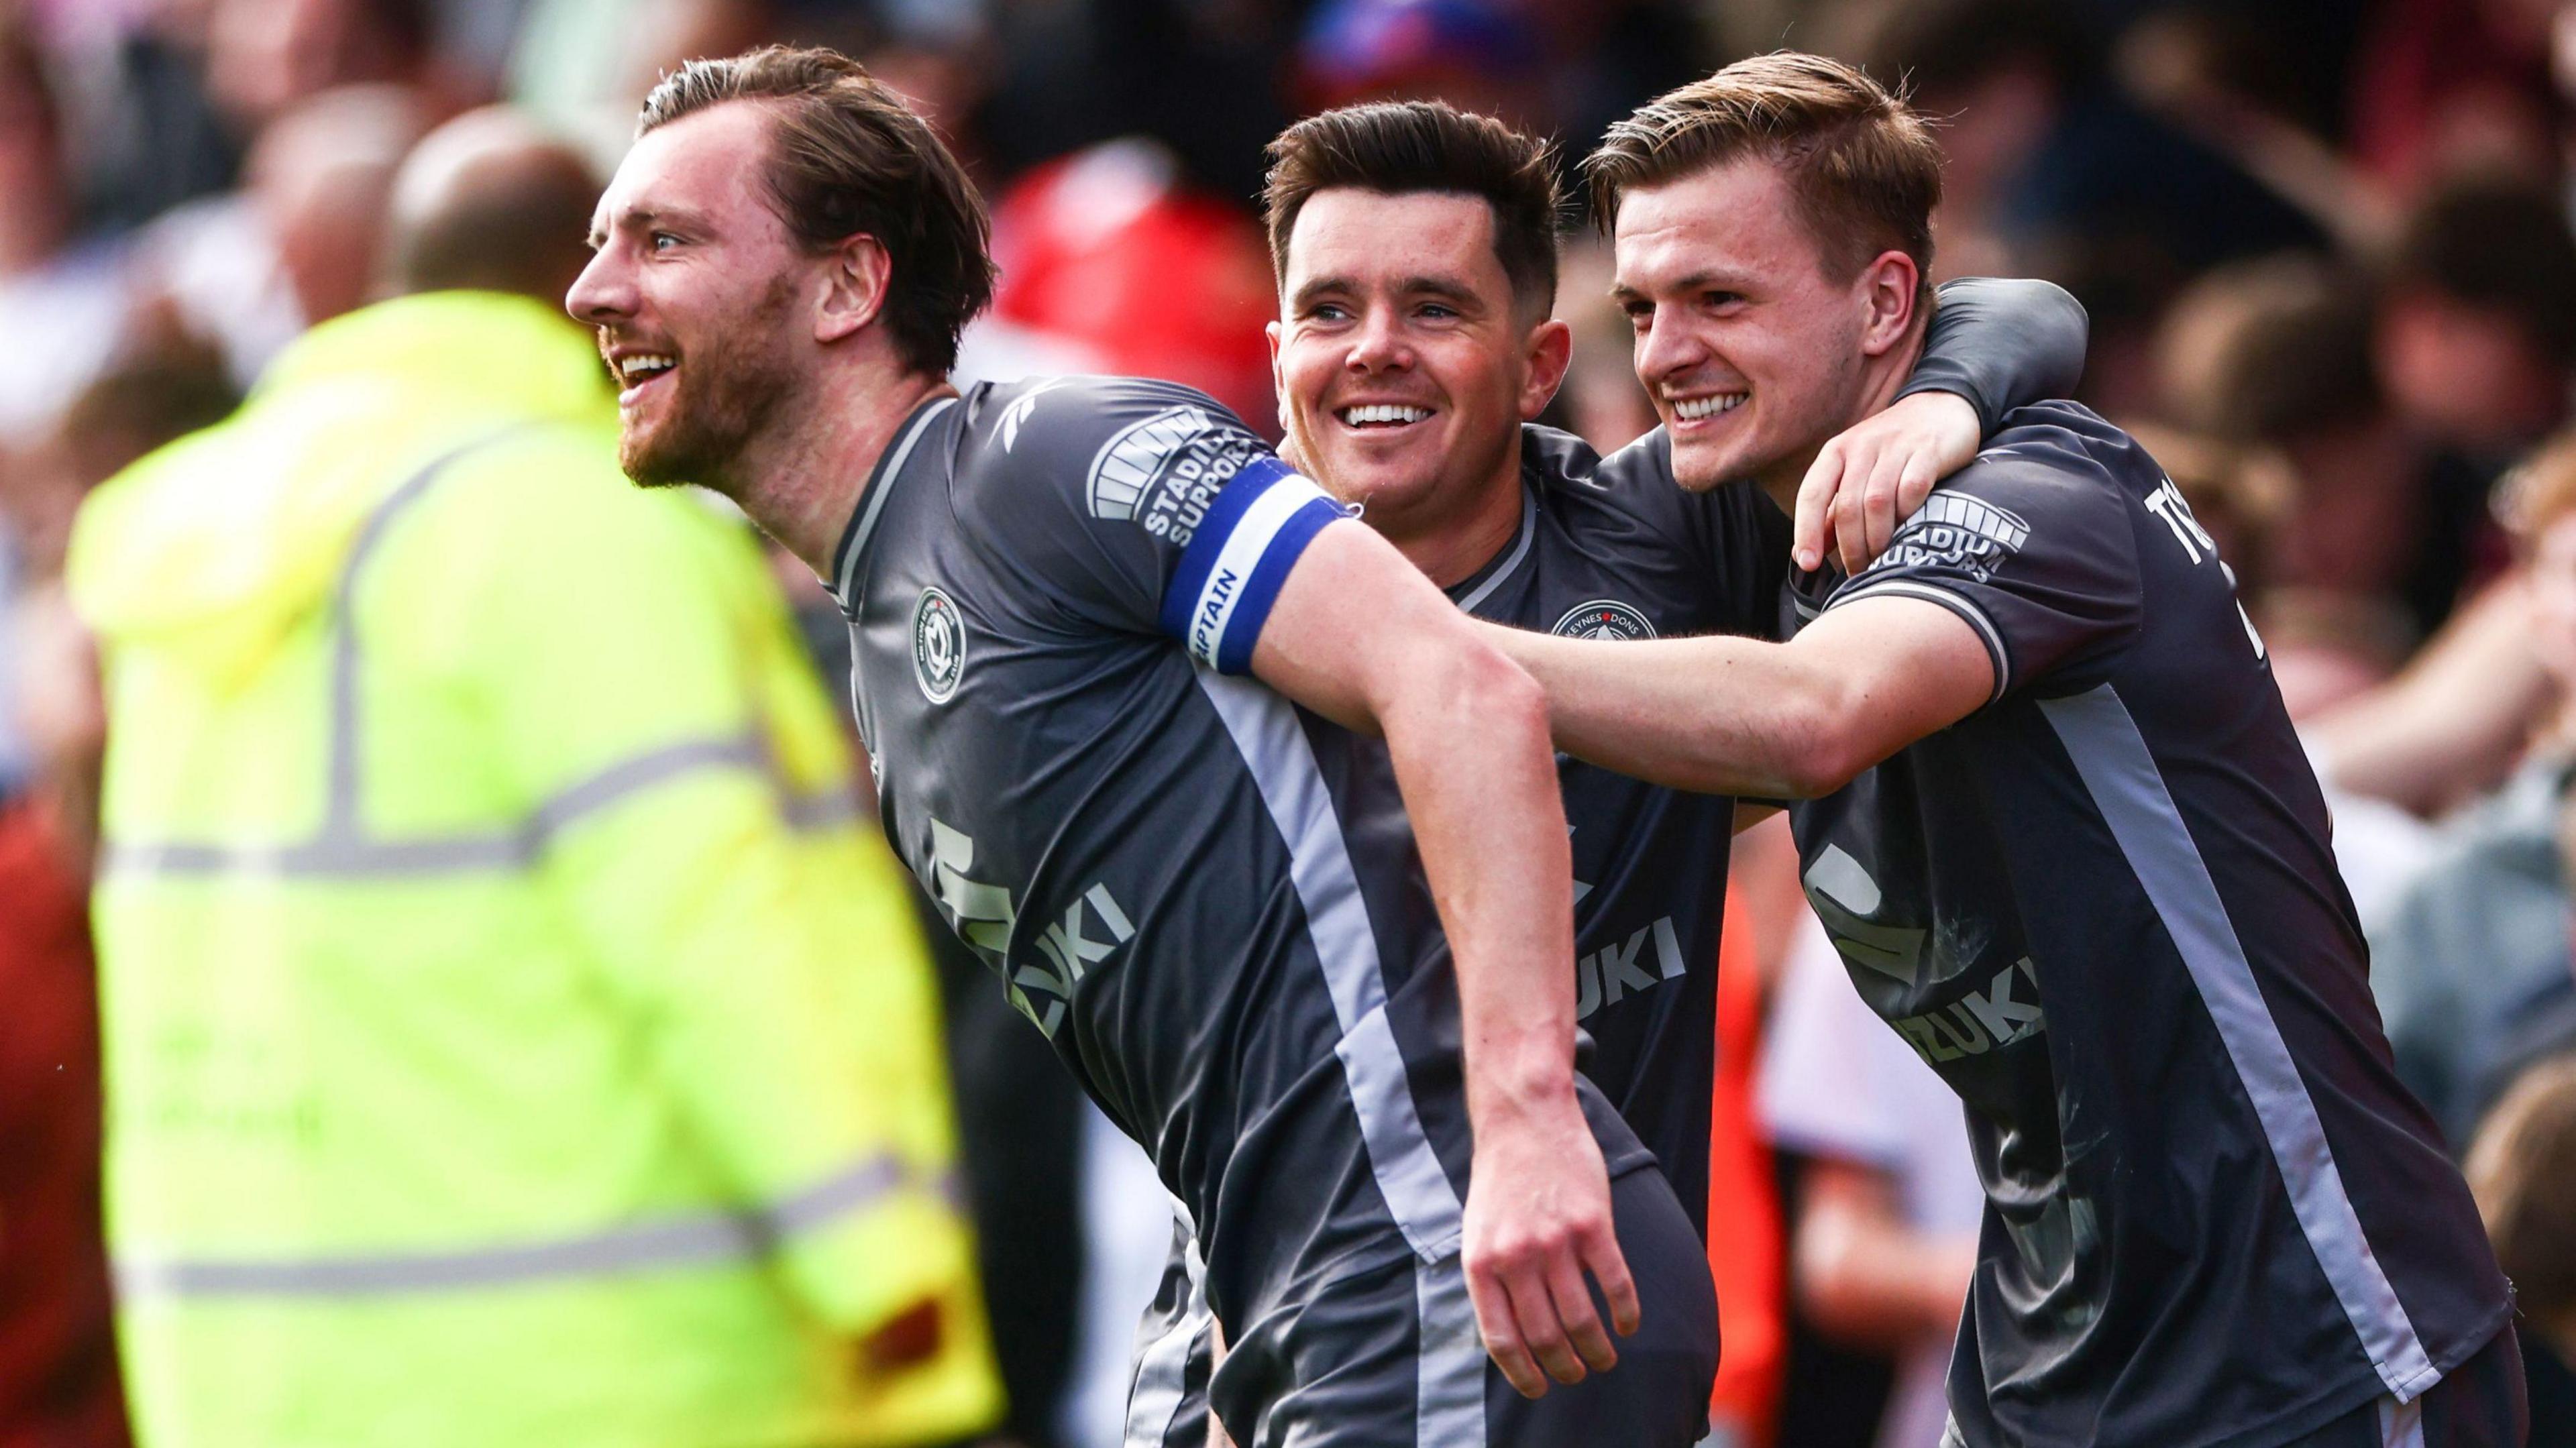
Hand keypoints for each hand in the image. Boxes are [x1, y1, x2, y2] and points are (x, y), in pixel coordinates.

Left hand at [1461, 1091, 1638, 1397]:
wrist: (1523, 1118)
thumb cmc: (1500, 1179)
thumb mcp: (1476, 1231)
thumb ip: (1490, 1279)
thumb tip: (1512, 1336)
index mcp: (1480, 1263)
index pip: (1501, 1339)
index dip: (1523, 1374)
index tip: (1539, 1389)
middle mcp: (1515, 1257)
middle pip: (1546, 1337)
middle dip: (1565, 1368)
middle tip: (1577, 1374)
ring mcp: (1555, 1241)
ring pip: (1582, 1320)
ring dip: (1597, 1351)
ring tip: (1604, 1359)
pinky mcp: (1593, 1224)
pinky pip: (1615, 1284)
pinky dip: (1625, 1313)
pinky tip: (1627, 1325)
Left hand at [1793, 391, 1980, 576]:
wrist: (1941, 406)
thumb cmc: (1892, 449)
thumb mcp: (1855, 471)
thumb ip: (1833, 511)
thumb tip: (1808, 553)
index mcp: (1836, 453)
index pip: (1812, 494)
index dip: (1807, 531)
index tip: (1809, 564)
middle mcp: (1861, 447)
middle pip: (1847, 506)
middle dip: (1850, 547)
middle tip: (1858, 572)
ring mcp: (1896, 447)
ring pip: (1877, 502)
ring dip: (1877, 539)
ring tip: (1881, 561)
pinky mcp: (1929, 451)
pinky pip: (1912, 489)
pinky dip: (1908, 514)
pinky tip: (1909, 530)